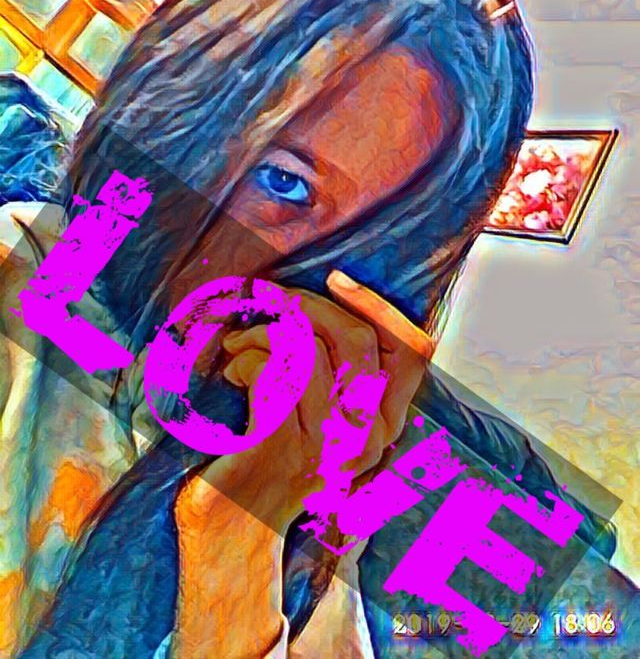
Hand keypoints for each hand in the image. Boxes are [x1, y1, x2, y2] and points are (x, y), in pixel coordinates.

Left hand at [176, 272, 433, 534]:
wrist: (233, 526)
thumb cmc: (276, 456)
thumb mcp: (327, 416)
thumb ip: (345, 372)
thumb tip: (334, 299)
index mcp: (384, 425)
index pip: (412, 352)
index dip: (378, 305)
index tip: (337, 279)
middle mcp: (366, 439)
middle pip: (356, 338)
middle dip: (307, 304)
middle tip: (269, 300)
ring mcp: (326, 447)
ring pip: (307, 348)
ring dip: (265, 331)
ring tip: (241, 342)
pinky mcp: (282, 447)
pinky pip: (273, 370)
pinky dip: (248, 356)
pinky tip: (234, 370)